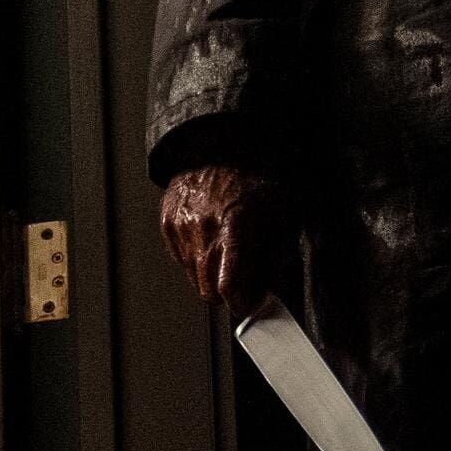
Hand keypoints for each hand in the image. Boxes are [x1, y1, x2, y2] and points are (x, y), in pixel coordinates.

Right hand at [158, 163, 289, 316]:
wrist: (221, 147)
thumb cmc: (256, 180)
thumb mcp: (283, 217)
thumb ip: (275, 259)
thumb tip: (263, 291)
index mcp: (235, 226)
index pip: (228, 286)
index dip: (240, 303)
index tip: (248, 303)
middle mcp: (203, 228)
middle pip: (207, 291)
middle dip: (226, 292)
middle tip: (242, 279)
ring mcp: (181, 226)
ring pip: (193, 277)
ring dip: (211, 273)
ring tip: (226, 249)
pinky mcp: (167, 223)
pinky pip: (180, 259)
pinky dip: (196, 256)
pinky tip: (210, 237)